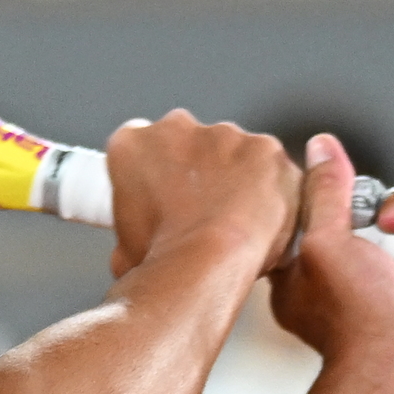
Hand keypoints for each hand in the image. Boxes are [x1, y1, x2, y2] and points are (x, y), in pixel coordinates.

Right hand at [103, 111, 299, 279]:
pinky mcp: (264, 148)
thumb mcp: (122, 252)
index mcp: (132, 145)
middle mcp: (176, 127)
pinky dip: (271, 188)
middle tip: (201, 210)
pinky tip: (264, 218)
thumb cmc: (160, 261)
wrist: (204, 266)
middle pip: (188, 141)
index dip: (153, 167)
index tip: (162, 191)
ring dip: (235, 176)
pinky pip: (271, 166)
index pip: (139, 141)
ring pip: (233, 150)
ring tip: (236, 221)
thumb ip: (127, 237)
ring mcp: (224, 134)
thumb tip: (130, 257)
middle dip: (196, 168)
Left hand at [268, 134, 393, 393]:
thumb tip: (321, 143)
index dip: (329, 195)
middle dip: (375, 202)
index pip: (317, 214)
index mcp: (306, 270)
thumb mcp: (322, 241)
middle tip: (379, 218)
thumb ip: (324, 191)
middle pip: (365, 210)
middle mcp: (352, 272)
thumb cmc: (350, 311)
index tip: (337, 194)